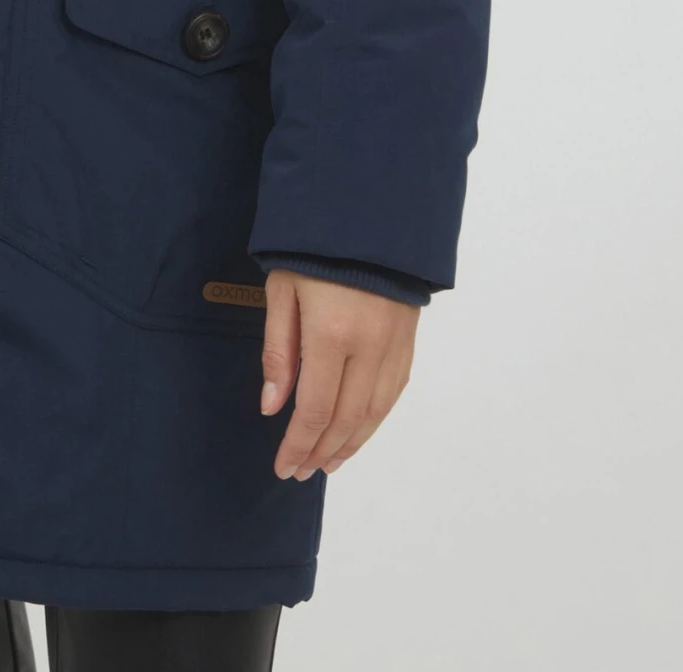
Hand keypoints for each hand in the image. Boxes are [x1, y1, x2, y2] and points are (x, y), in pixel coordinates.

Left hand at [260, 269, 419, 479]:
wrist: (369, 211)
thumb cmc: (313, 248)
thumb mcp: (283, 289)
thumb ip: (279, 350)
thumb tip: (273, 407)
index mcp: (332, 335)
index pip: (315, 409)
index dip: (299, 444)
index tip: (283, 467)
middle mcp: (369, 347)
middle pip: (347, 418)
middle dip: (322, 451)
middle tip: (302, 472)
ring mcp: (395, 345)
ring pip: (375, 412)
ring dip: (352, 443)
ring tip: (329, 463)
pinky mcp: (409, 339)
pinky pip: (394, 392)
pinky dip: (376, 419)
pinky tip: (360, 430)